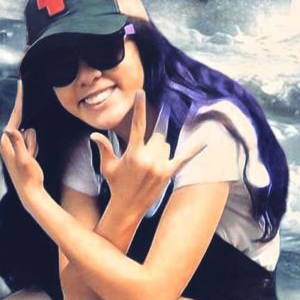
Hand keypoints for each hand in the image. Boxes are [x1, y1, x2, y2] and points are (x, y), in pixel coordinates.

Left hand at [0, 79, 43, 210]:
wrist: (30, 194)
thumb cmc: (28, 177)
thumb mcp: (26, 159)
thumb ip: (19, 143)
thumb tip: (11, 129)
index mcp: (6, 142)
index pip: (14, 116)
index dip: (19, 101)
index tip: (22, 84)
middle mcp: (6, 142)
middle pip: (23, 126)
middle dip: (30, 139)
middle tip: (30, 154)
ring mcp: (13, 147)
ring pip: (29, 135)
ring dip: (33, 145)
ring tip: (32, 159)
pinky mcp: (19, 151)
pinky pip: (30, 142)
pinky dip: (33, 147)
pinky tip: (32, 159)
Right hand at [89, 90, 208, 216]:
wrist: (128, 207)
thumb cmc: (116, 185)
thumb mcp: (107, 166)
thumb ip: (104, 148)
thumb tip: (94, 135)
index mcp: (133, 153)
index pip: (137, 125)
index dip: (138, 108)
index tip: (141, 92)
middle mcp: (148, 158)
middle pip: (157, 137)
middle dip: (152, 143)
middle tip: (144, 159)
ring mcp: (159, 166)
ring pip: (166, 146)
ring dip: (160, 152)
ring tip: (150, 168)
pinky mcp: (168, 174)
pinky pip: (184, 159)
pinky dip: (194, 150)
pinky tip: (205, 141)